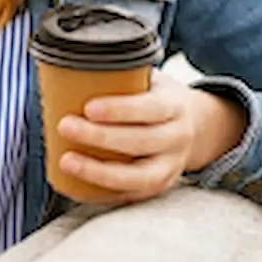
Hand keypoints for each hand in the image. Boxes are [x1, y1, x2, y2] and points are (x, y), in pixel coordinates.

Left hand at [56, 69, 247, 204]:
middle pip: (140, 142)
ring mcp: (171, 166)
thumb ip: (123, 75)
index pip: (151, 109)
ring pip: (138, 177)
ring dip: (98, 172)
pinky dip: (104, 193)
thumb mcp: (151, 81)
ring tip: (66, 162)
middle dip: (100, 137)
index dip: (120, 110)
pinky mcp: (160, 186)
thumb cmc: (158, 99)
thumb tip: (69, 66)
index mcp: (175, 106)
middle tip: (65, 126)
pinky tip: (76, 185)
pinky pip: (132, 195)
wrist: (196, 127)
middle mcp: (177, 138)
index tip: (88, 107)